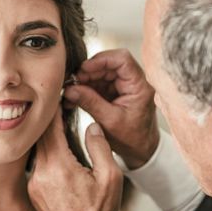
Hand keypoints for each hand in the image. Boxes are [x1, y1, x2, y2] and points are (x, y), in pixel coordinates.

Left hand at [28, 107, 122, 210]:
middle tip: (60, 110)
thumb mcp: (110, 178)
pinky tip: (59, 154)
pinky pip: (37, 164)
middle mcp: (41, 172)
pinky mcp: (33, 190)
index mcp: (59, 166)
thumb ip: (100, 147)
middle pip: (40, 137)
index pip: (50, 129)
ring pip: (37, 150)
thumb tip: (92, 126)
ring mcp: (34, 182)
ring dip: (47, 139)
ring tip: (61, 130)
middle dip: (50, 123)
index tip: (58, 98)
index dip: (54, 111)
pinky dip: (46, 154)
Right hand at [64, 48, 159, 168]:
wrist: (140, 151)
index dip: (101, 60)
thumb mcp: (109, 121)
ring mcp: (124, 86)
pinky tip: (74, 97)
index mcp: (139, 86)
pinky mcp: (115, 92)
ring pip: (101, 73)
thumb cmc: (132, 139)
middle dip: (89, 72)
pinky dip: (86, 89)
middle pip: (109, 64)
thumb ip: (90, 102)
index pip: (122, 59)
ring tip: (71, 93)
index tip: (84, 69)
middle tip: (72, 83)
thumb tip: (70, 89)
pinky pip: (99, 83)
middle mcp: (133, 82)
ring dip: (85, 81)